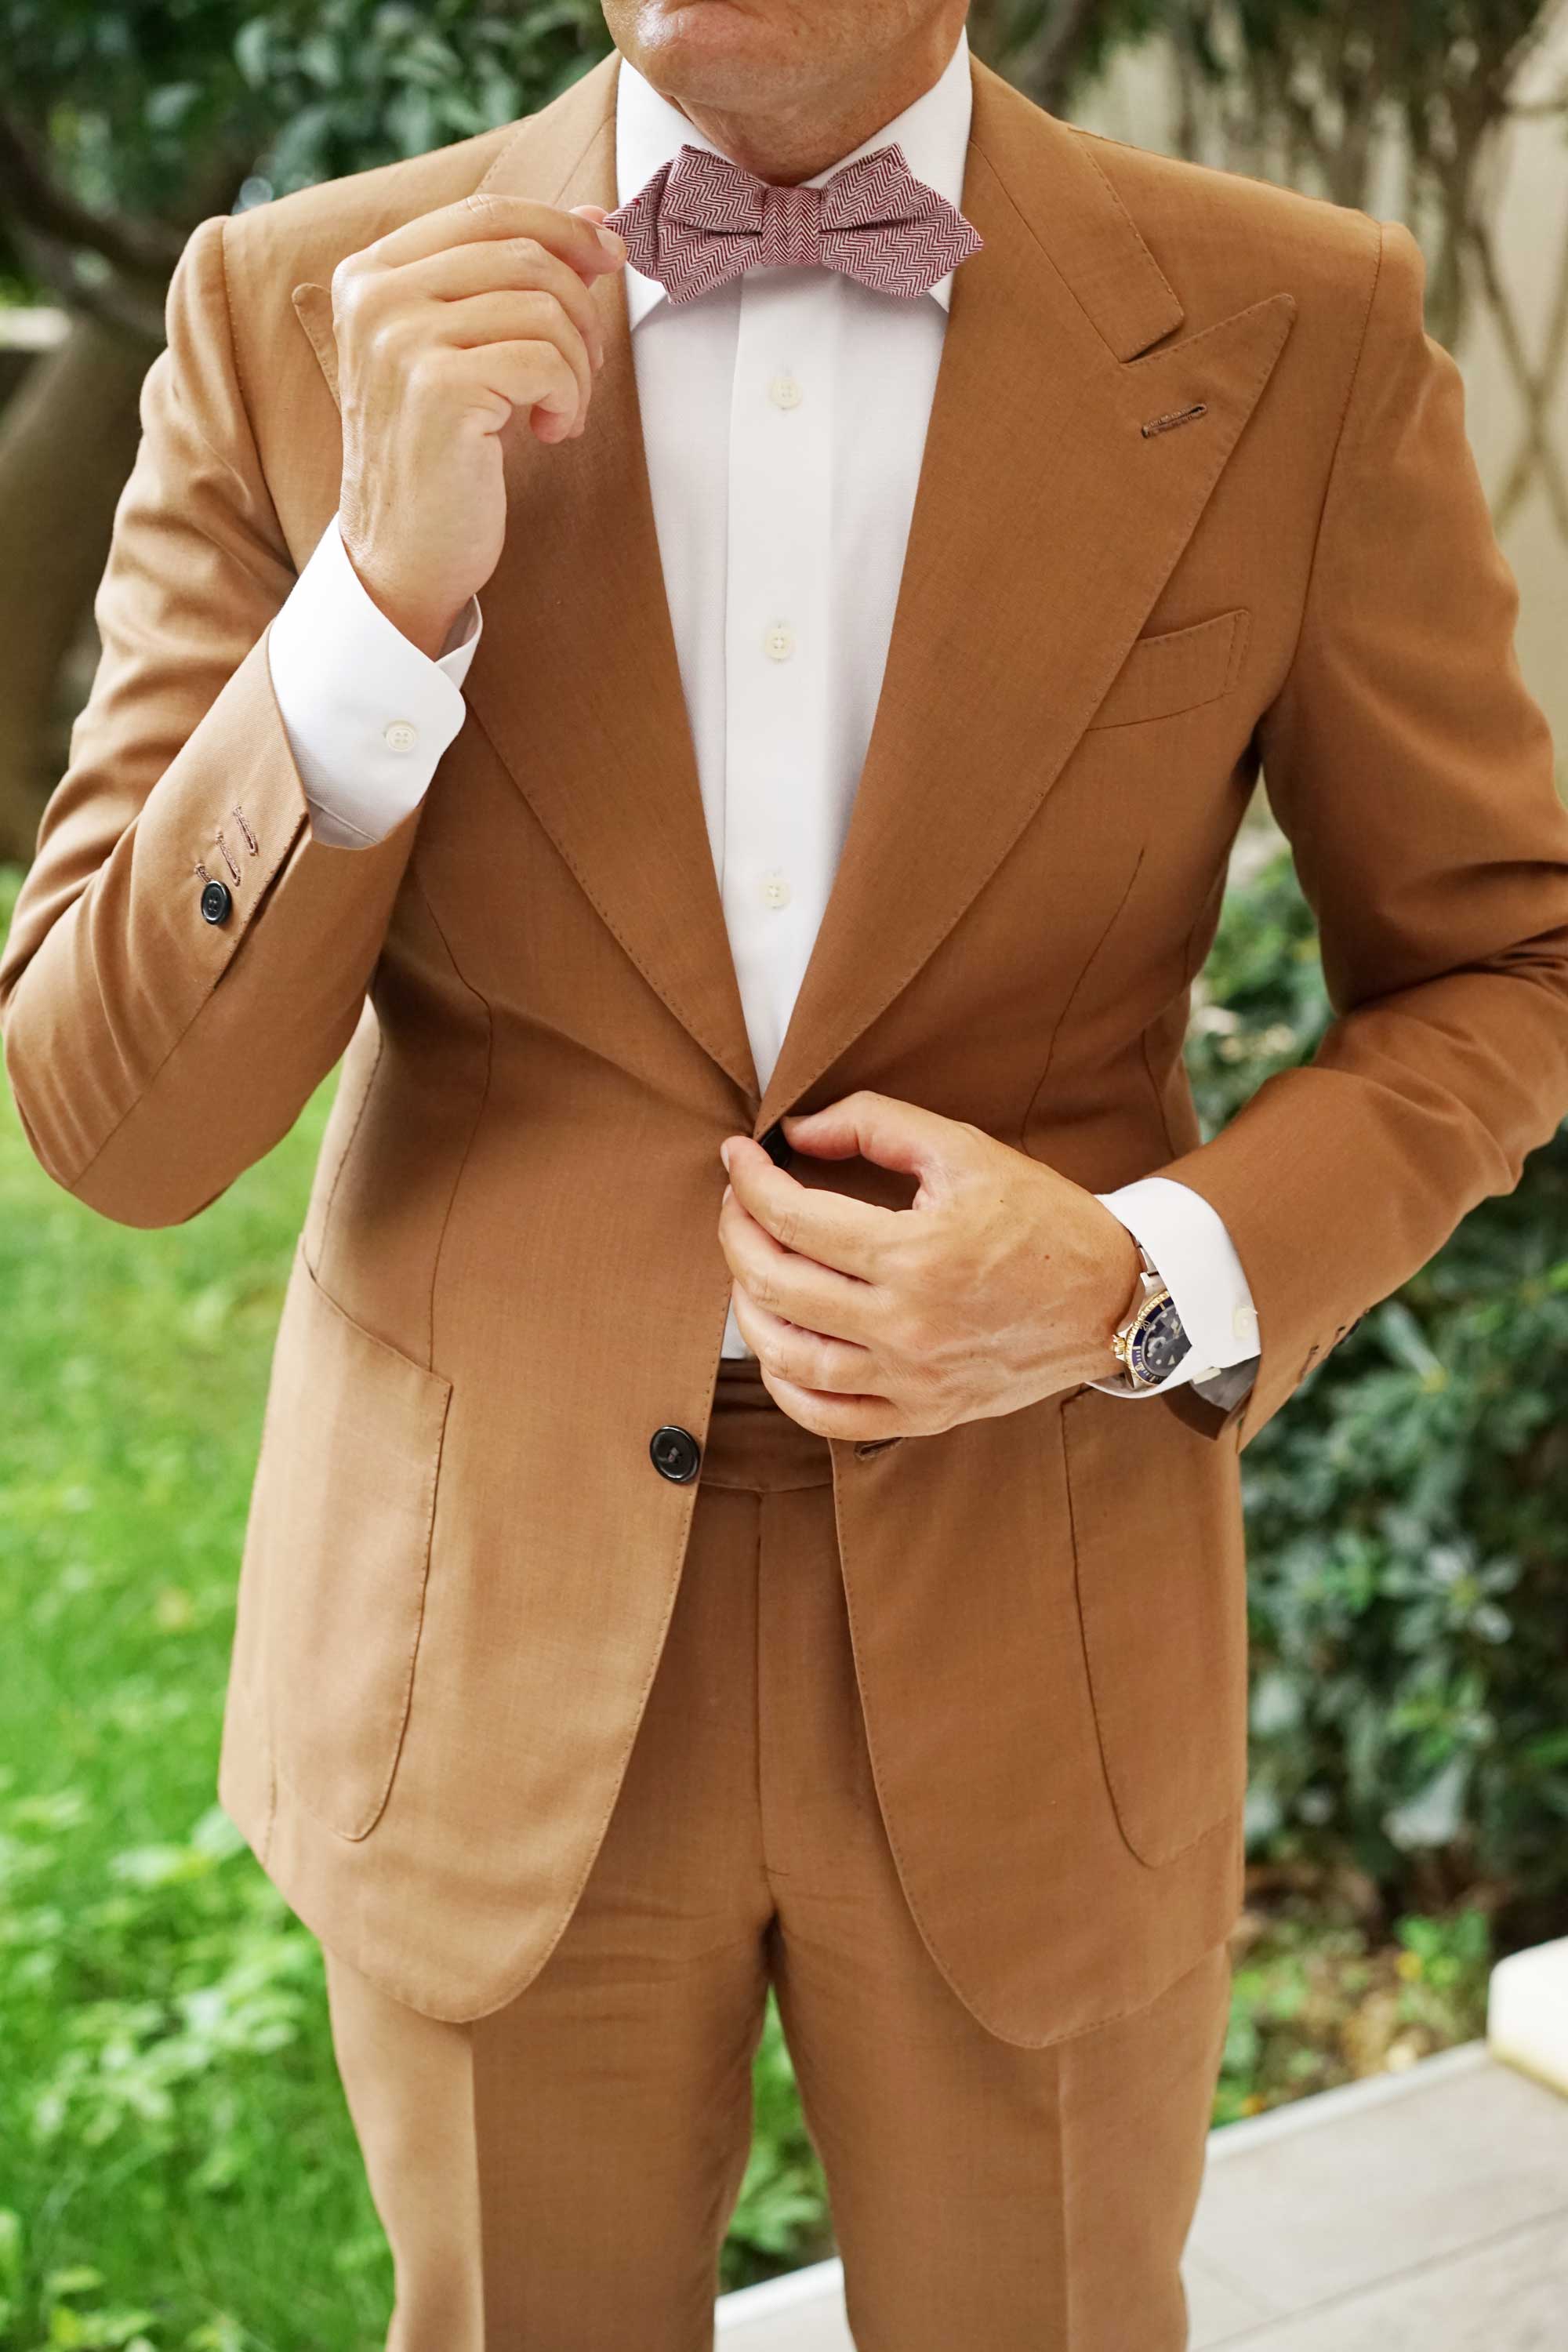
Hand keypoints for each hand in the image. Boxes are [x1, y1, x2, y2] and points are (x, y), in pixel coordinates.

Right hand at [331, 193, 627, 656]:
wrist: (401, 553)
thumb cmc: (437, 456)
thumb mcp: (462, 350)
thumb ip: (507, 281)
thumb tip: (590, 220)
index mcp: (371, 273)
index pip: (487, 213)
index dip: (561, 229)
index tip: (607, 257)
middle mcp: (376, 296)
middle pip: (524, 254)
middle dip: (579, 310)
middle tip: (583, 367)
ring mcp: (401, 339)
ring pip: (543, 306)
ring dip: (577, 363)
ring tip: (559, 408)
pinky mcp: (438, 388)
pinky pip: (546, 359)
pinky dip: (568, 396)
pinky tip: (549, 430)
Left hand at [716, 1090, 1144, 1440]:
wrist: (1113, 1298)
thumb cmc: (1041, 1218)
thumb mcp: (964, 1149)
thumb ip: (875, 1125)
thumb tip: (795, 1132)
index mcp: (915, 1253)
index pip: (793, 1217)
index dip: (748, 1181)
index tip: (738, 1157)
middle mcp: (907, 1324)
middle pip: (774, 1284)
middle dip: (736, 1233)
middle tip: (736, 1204)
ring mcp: (912, 1378)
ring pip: (788, 1357)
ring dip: (747, 1308)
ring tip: (748, 1269)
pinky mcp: (924, 1413)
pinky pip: (828, 1416)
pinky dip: (785, 1386)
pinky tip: (776, 1346)